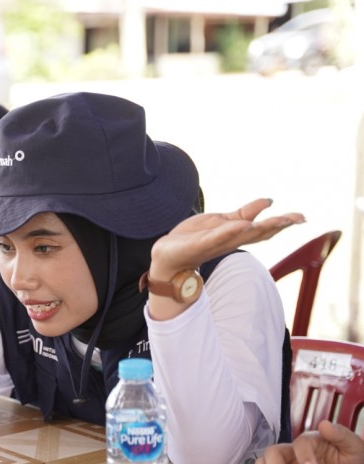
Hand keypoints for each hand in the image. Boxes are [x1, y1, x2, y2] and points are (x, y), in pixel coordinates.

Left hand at [149, 198, 303, 280]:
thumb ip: (245, 213)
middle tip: (296, 219)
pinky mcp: (199, 245)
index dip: (283, 223)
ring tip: (276, 220)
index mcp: (237, 234)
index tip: (302, 218)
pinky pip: (216, 238)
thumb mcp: (222, 221)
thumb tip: (270, 202)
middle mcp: (230, 241)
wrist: (168, 254)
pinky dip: (229, 232)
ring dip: (259, 228)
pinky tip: (241, 225)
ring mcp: (215, 244)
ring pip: (241, 236)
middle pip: (258, 234)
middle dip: (277, 226)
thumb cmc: (195, 239)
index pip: (264, 229)